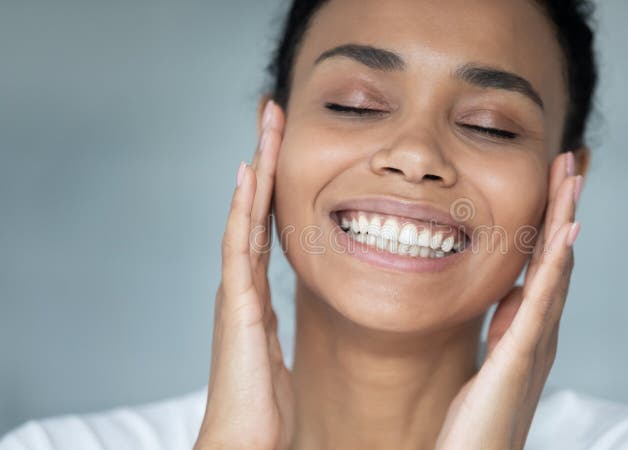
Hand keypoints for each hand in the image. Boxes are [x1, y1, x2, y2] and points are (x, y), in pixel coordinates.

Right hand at [194, 100, 293, 449]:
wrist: (243, 438)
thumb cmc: (262, 403)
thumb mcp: (277, 351)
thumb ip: (278, 324)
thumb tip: (292, 312)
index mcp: (255, 292)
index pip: (266, 227)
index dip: (273, 186)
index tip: (282, 147)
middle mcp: (241, 283)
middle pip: (254, 210)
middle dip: (264, 161)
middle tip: (273, 115)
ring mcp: (236, 290)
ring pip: (246, 216)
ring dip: (257, 169)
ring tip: (265, 125)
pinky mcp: (236, 303)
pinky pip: (240, 246)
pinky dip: (244, 209)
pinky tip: (250, 176)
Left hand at [435, 152, 582, 449]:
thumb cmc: (478, 420)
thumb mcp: (493, 359)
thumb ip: (506, 325)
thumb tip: (511, 292)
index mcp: (529, 328)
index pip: (544, 263)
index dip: (551, 219)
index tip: (554, 179)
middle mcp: (540, 330)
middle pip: (557, 257)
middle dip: (564, 207)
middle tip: (572, 161)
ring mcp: (535, 342)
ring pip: (555, 270)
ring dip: (564, 221)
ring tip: (572, 180)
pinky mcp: (520, 356)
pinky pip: (540, 303)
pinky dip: (555, 266)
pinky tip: (565, 233)